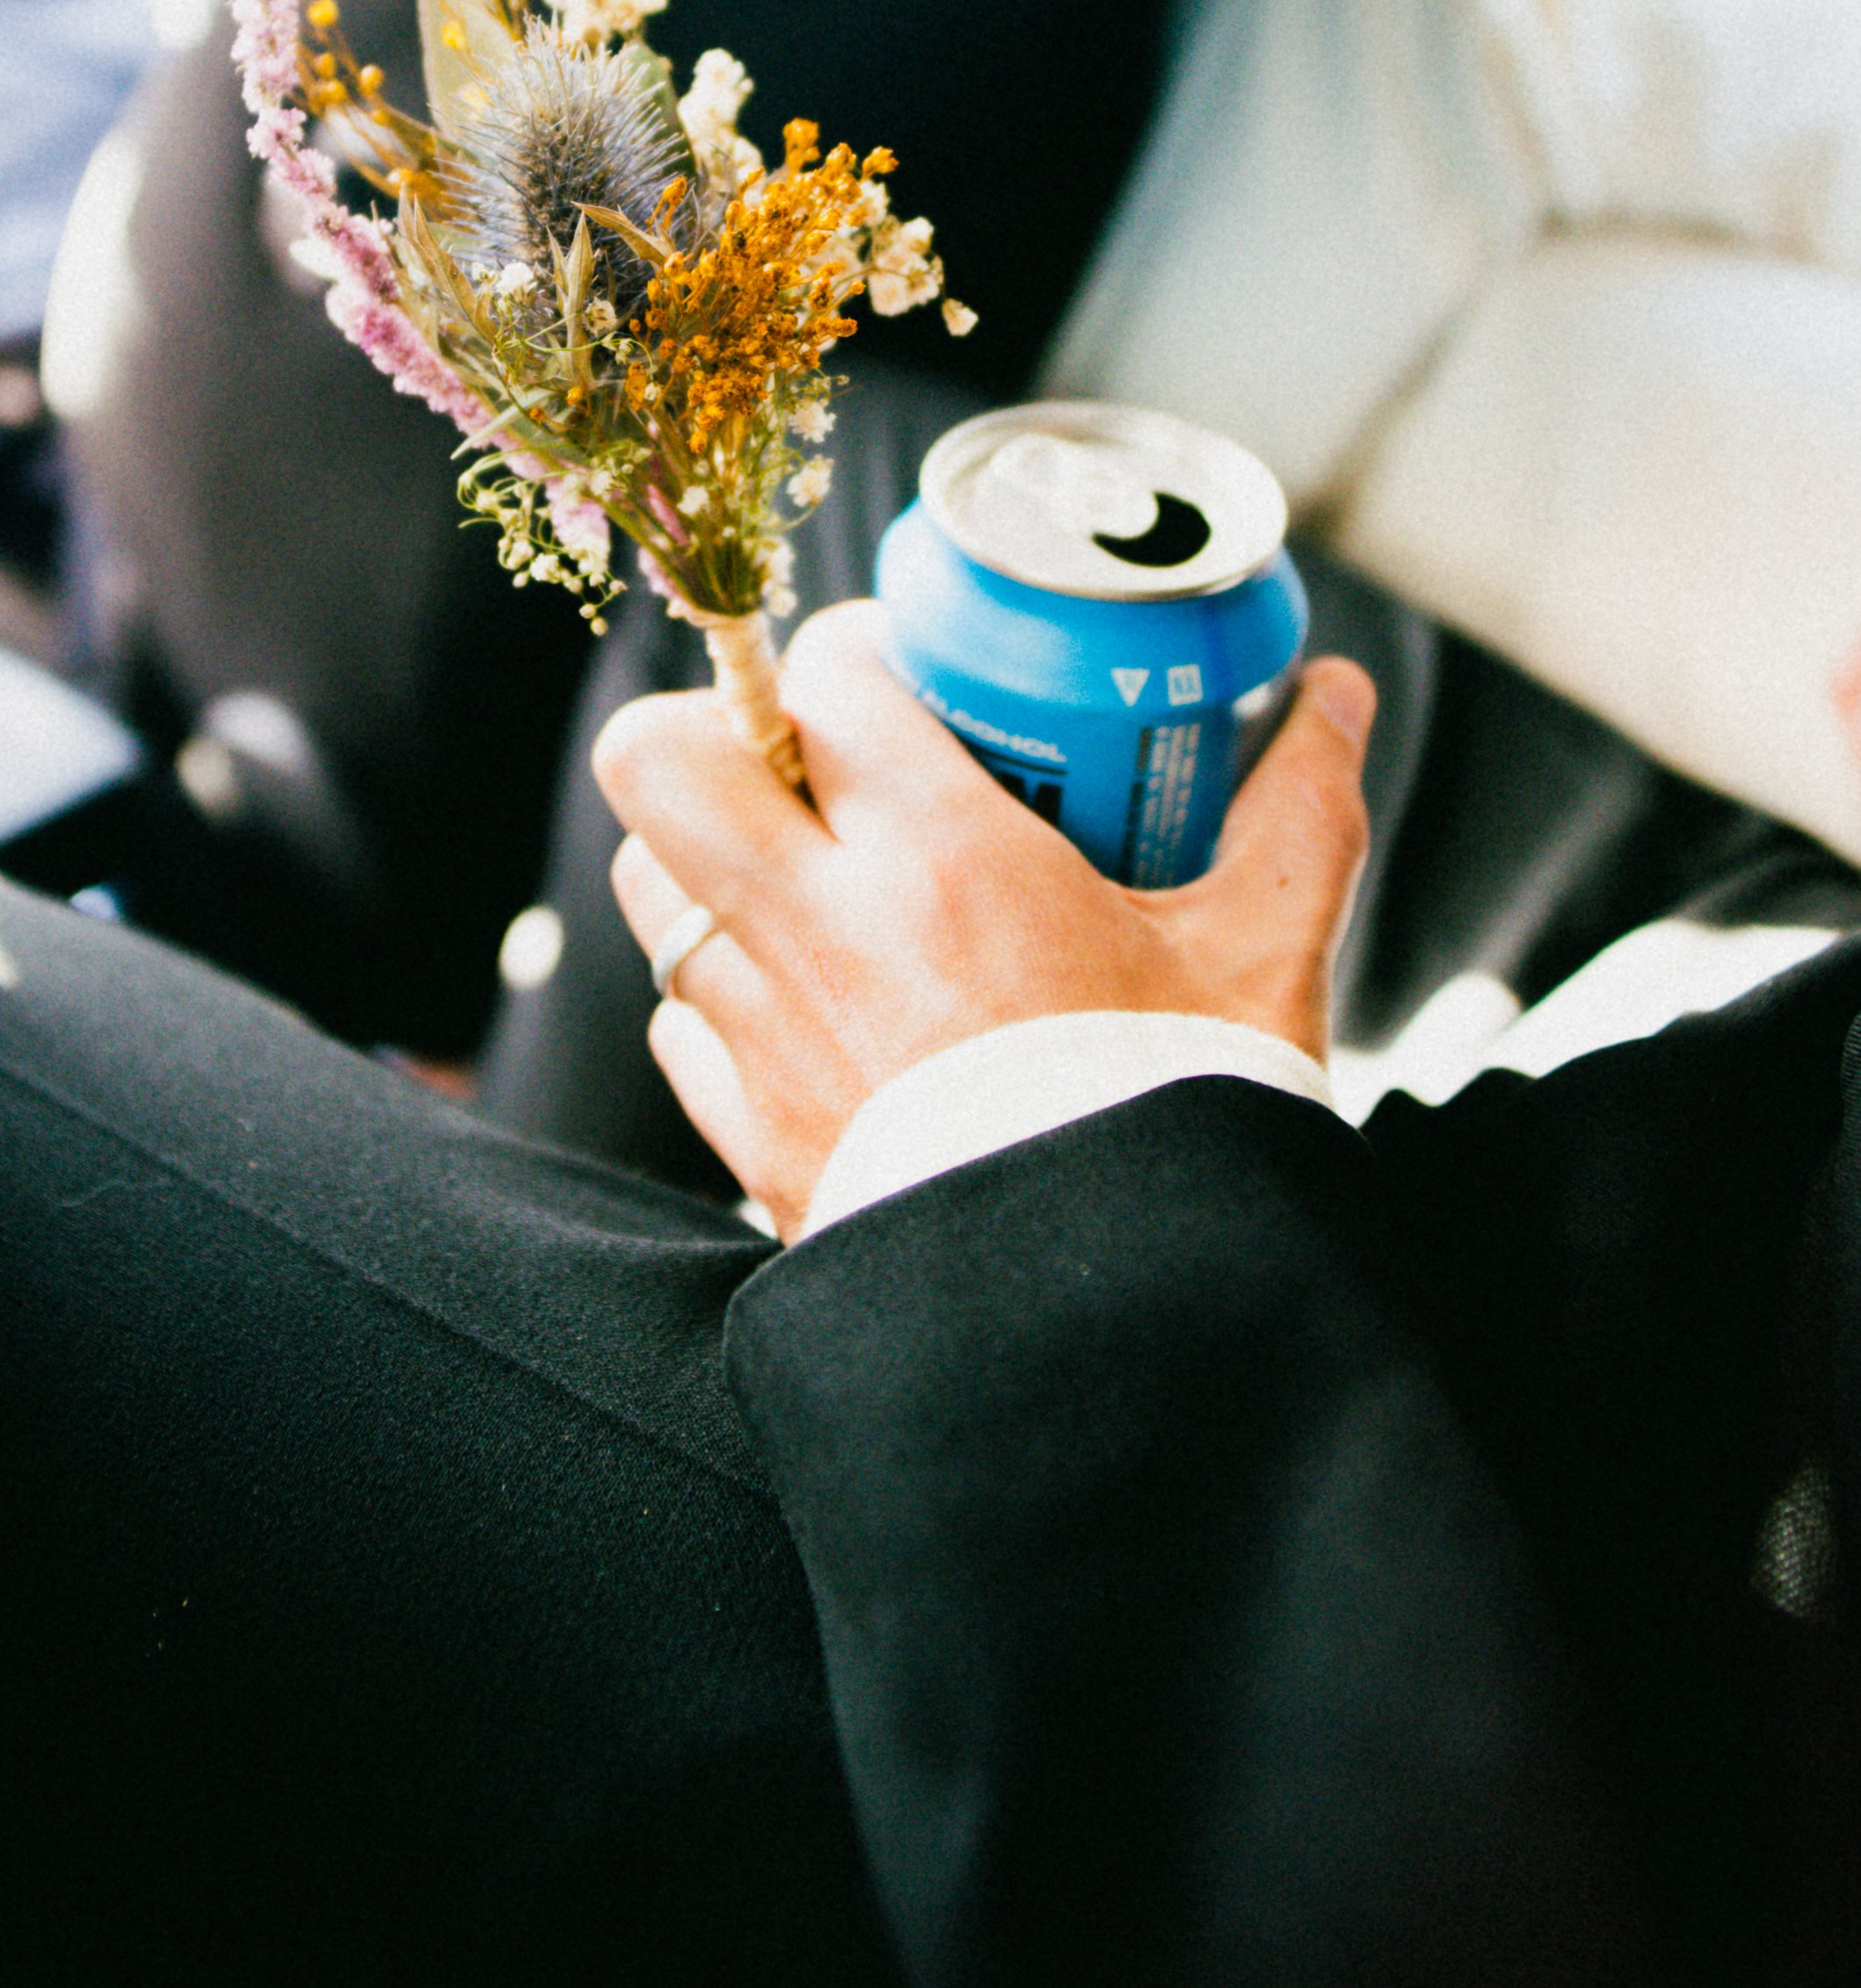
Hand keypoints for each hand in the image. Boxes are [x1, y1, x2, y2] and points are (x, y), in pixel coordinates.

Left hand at [595, 600, 1374, 1239]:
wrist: (1115, 1337)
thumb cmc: (1185, 1128)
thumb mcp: (1262, 961)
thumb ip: (1296, 814)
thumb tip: (1338, 701)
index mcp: (942, 861)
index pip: (826, 676)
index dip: (856, 650)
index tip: (901, 673)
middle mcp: (821, 931)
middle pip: (656, 757)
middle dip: (710, 729)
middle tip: (800, 758)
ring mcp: (764, 1038)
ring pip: (649, 891)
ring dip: (707, 864)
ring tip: (804, 876)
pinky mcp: (747, 1138)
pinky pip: (680, 1030)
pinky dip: (723, 1004)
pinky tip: (811, 1011)